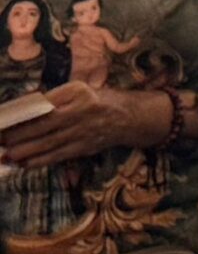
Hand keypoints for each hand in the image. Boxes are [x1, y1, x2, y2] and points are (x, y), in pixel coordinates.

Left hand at [0, 81, 169, 166]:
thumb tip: (24, 108)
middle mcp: (82, 110)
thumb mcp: (79, 90)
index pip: (44, 103)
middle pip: (43, 125)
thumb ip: (55, 99)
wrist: (130, 117)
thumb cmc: (98, 100)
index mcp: (78, 92)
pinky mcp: (84, 148)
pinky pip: (57, 156)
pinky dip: (38, 161)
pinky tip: (23, 164)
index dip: (23, 113)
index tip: (4, 119)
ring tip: (5, 155)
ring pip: (48, 143)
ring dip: (23, 151)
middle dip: (17, 135)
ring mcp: (84, 131)